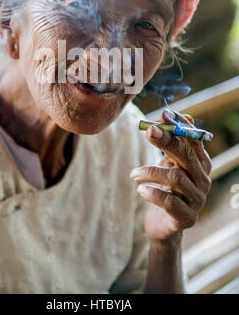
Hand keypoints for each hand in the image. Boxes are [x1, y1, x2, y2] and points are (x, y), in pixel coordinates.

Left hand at [131, 109, 211, 240]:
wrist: (163, 226)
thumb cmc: (166, 189)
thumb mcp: (169, 164)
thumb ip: (173, 142)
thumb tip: (176, 114)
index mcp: (201, 164)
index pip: (195, 140)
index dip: (181, 126)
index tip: (164, 113)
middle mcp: (203, 180)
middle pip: (186, 155)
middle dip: (167, 140)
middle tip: (148, 131)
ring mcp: (197, 200)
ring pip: (176, 178)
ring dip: (151, 171)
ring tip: (134, 173)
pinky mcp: (186, 218)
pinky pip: (170, 203)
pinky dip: (153, 193)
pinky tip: (140, 190)